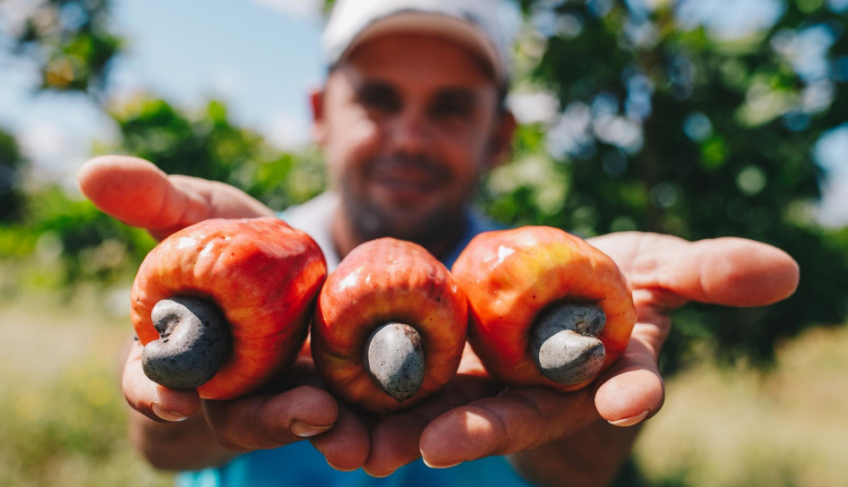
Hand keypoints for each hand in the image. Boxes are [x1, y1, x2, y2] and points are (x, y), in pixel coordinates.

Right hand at [80, 156, 367, 470]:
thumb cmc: (225, 235)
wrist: (283, 254)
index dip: (155, 395)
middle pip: (236, 416)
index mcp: (176, 350)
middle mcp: (223, 384)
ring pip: (292, 419)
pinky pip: (337, 407)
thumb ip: (152, 199)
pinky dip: (356, 414)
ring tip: (346, 423)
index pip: (150, 384)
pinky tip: (378, 414)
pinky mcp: (321, 386)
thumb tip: (89, 171)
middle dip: (269, 419)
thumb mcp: (194, 212)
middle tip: (309, 413)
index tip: (176, 401)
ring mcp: (274, 391)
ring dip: (320, 426)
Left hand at [354, 232, 798, 481]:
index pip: (625, 380)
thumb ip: (706, 272)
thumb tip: (785, 270)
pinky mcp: (444, 369)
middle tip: (437, 446)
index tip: (630, 395)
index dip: (631, 385)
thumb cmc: (618, 279)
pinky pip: (404, 386)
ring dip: (402, 430)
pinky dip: (367, 401)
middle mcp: (545, 388)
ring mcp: (491, 383)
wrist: (559, 288)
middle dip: (482, 428)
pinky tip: (326, 414)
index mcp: (603, 364)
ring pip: (448, 410)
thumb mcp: (661, 268)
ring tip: (356, 448)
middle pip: (518, 410)